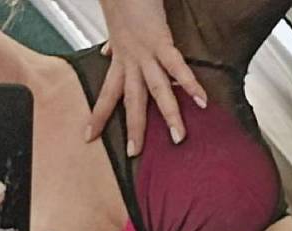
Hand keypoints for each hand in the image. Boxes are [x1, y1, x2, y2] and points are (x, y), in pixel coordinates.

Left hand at [85, 0, 207, 156]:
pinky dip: (190, 83)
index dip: (99, 116)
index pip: (107, 94)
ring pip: (157, 90)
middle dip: (134, 128)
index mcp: (120, 58)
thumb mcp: (113, 26)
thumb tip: (106, 52)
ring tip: (178, 137)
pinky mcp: (161, 41)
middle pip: (132, 100)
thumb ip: (112, 43)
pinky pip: (176, 66)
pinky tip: (202, 100)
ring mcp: (146, 53)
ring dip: (168, 115)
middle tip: (134, 153)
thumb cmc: (124, 0)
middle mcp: (131, 60)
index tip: (89, 137)